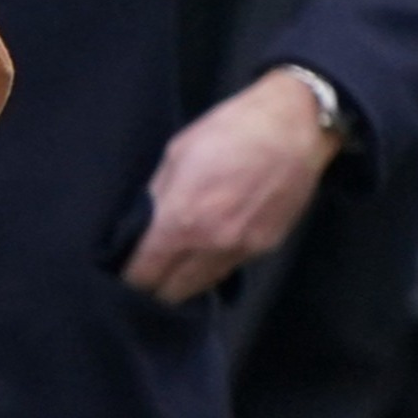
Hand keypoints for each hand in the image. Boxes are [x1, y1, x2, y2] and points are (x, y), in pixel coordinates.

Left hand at [122, 68, 343, 302]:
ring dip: (181, 283)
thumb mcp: (177, 156)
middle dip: (152, 288)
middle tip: (143, 274)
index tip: (122, 273)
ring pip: (201, 285)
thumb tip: (140, 226)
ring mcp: (242, 249)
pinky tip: (200, 255)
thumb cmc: (229, 131)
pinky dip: (209, 269)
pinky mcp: (266, 247)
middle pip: (171, 291)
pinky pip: (227, 270)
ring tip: (169, 269)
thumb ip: (156, 197)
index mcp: (181, 221)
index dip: (128, 278)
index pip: (144, 273)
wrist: (295, 127)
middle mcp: (211, 244)